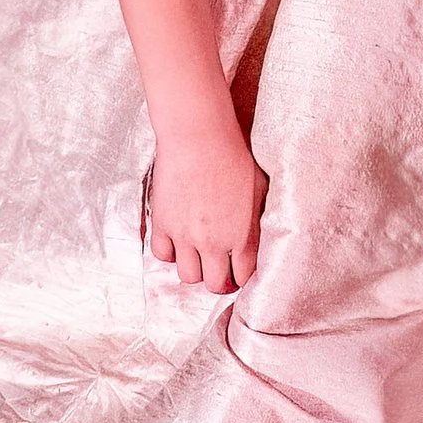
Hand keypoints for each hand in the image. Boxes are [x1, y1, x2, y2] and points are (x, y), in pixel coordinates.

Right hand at [147, 112, 264, 293]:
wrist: (199, 138)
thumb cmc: (234, 156)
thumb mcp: (260, 188)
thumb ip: (259, 219)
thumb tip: (258, 235)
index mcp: (242, 236)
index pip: (244, 277)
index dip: (243, 277)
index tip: (240, 272)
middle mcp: (213, 243)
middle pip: (215, 284)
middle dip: (220, 280)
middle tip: (219, 269)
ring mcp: (185, 236)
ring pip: (188, 277)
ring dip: (195, 269)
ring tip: (198, 256)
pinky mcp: (163, 225)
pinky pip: (162, 255)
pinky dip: (170, 253)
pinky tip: (178, 241)